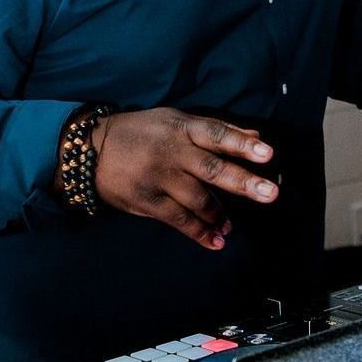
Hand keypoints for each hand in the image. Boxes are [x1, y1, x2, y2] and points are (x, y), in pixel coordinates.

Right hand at [91, 108, 277, 249]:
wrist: (91, 151)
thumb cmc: (143, 132)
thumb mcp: (176, 121)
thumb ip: (217, 130)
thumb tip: (255, 135)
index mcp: (182, 128)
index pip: (217, 134)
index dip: (243, 143)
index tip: (268, 153)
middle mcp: (172, 151)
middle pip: (212, 168)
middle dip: (243, 182)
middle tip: (270, 194)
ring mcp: (159, 177)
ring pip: (198, 198)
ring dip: (220, 214)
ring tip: (231, 225)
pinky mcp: (147, 201)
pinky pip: (179, 220)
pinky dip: (199, 232)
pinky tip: (216, 240)